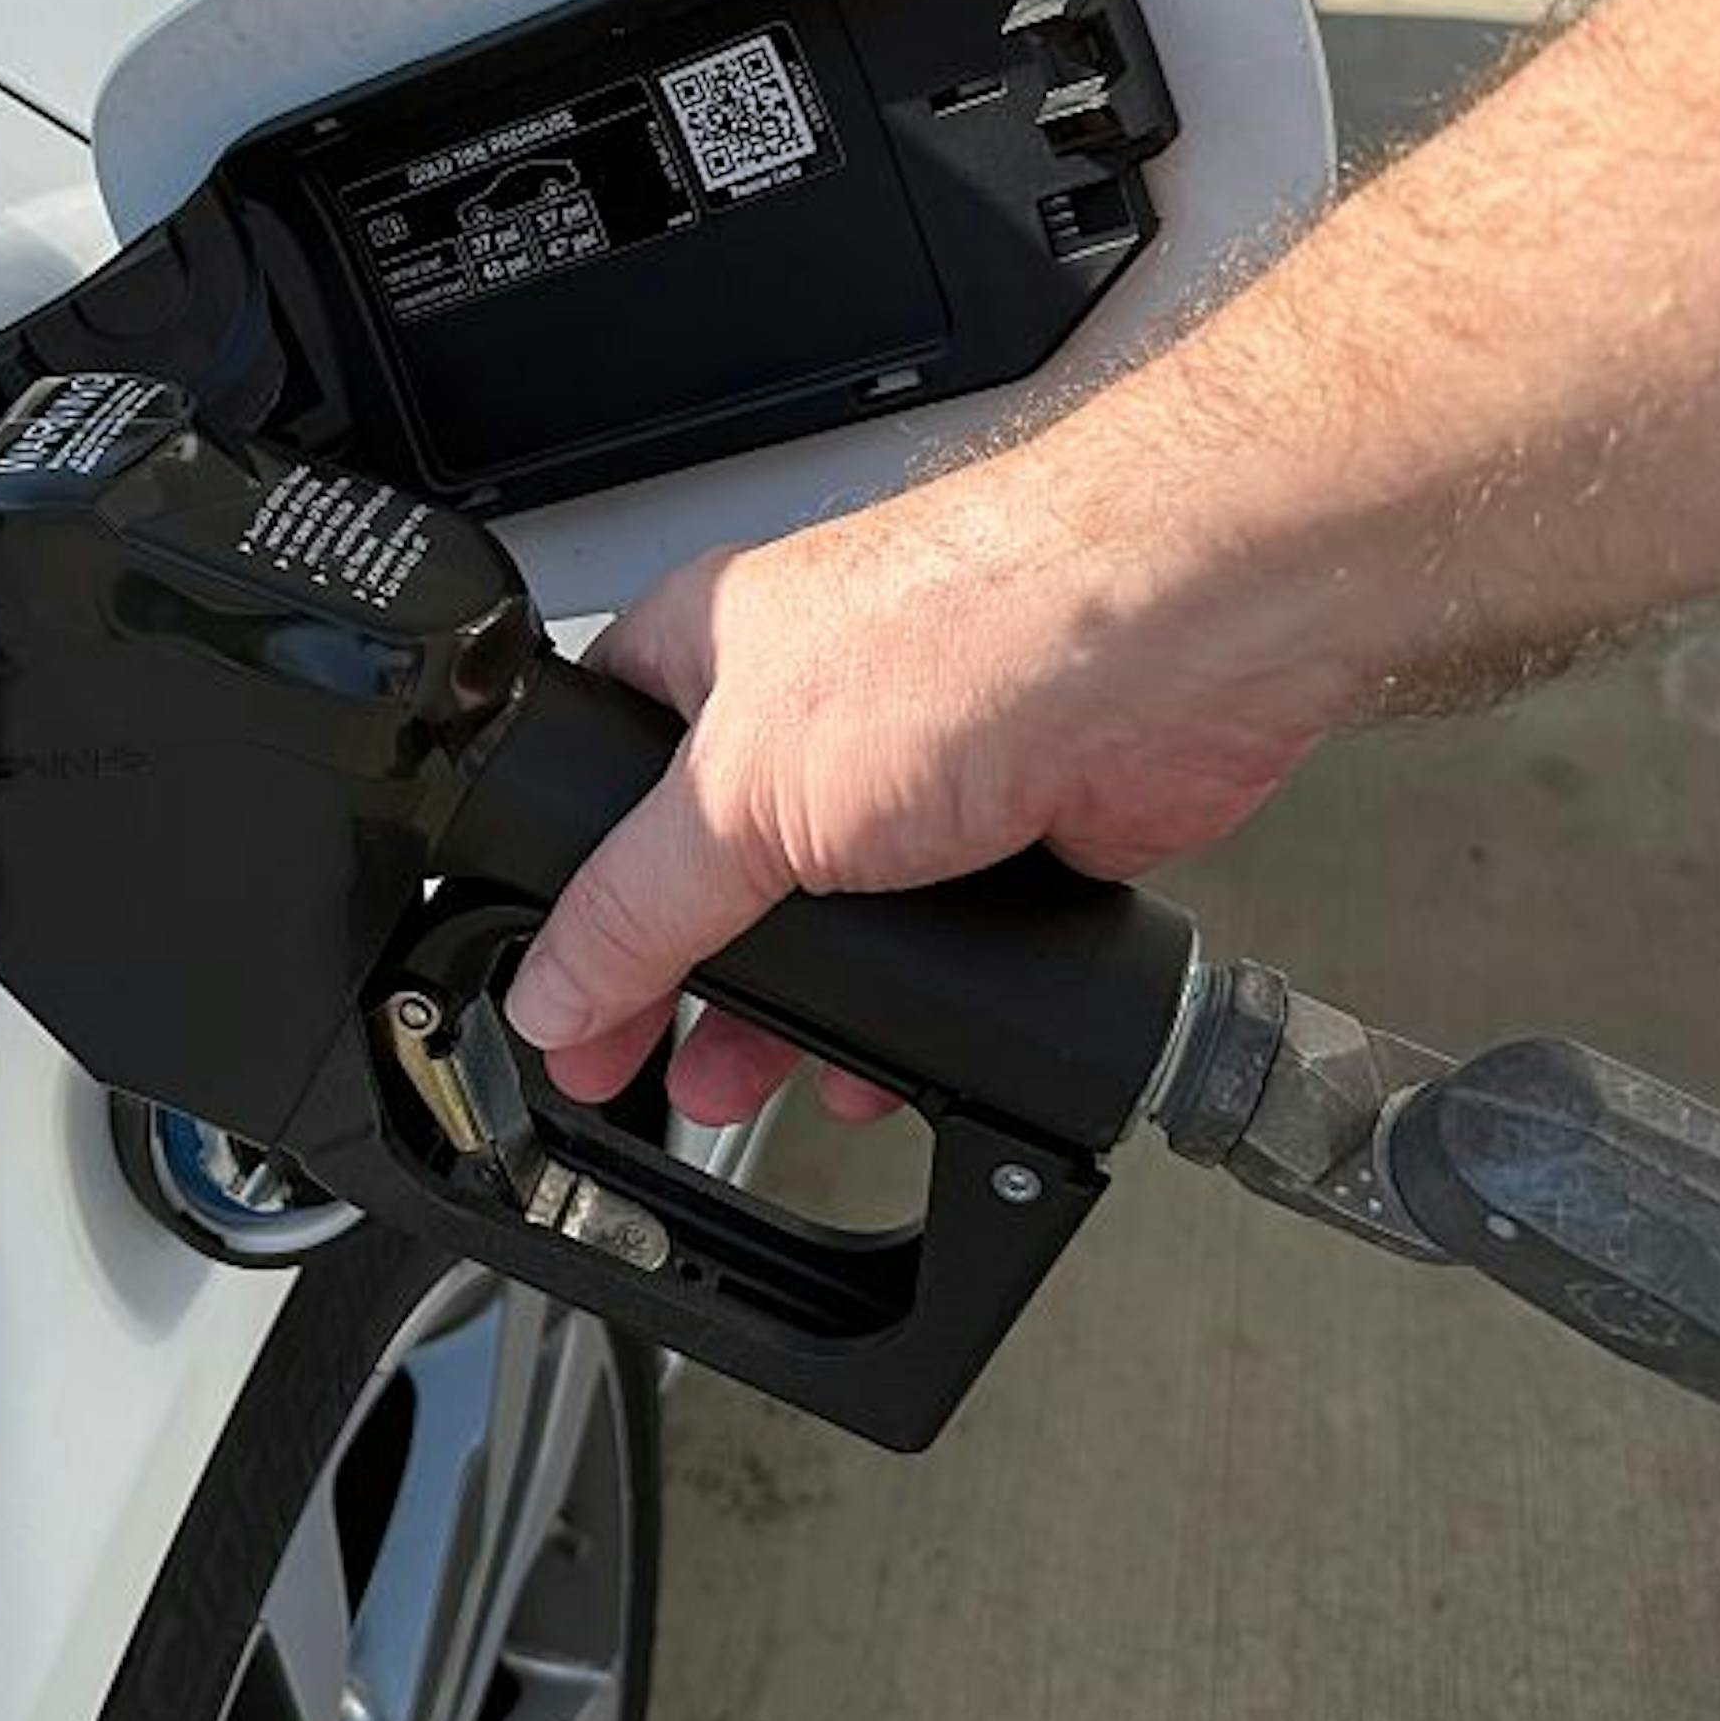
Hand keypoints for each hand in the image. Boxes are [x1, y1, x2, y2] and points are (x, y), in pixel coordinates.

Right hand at [501, 417, 1361, 1129]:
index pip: (588, 773)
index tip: (546, 989)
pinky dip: (901, 1020)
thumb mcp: (742, 793)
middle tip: (640, 1064)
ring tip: (748, 1087)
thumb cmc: (969, 633)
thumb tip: (552, 989)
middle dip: (675, 976)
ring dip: (787, 1012)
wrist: (1172, 646)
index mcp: (704, 654)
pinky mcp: (995, 839)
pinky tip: (877, 1070)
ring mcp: (901, 776)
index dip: (557, 881)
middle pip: (702, 867)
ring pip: (819, 920)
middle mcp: (800, 709)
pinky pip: (924, 953)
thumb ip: (635, 907)